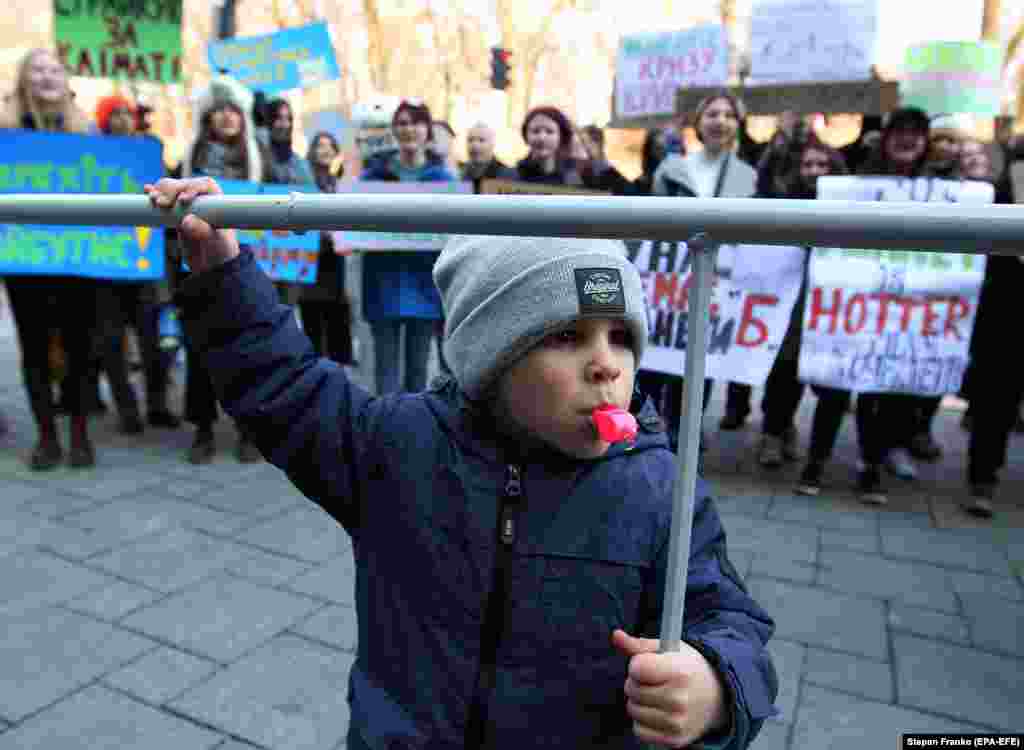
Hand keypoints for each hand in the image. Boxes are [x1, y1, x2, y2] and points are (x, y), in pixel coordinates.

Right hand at [145, 177, 239, 273]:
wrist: (210, 263)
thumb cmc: (220, 250)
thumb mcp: (216, 242)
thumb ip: (203, 231)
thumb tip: (186, 220)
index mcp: (216, 200)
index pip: (205, 185)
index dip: (192, 188)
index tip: (183, 200)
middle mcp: (200, 198)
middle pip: (183, 184)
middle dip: (171, 190)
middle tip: (162, 203)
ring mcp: (185, 203)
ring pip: (170, 189)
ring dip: (160, 191)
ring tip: (153, 199)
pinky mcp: (173, 211)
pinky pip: (162, 199)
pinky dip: (154, 194)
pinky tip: (147, 191)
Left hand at [612, 629, 728, 747]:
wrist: (716, 696)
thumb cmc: (686, 667)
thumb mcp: (669, 649)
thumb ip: (639, 645)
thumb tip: (616, 636)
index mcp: (680, 672)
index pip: (636, 668)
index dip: (638, 664)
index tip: (650, 664)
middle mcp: (679, 700)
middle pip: (631, 688)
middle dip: (637, 682)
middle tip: (656, 680)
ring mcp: (676, 723)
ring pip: (632, 709)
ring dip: (638, 701)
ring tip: (658, 694)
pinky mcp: (674, 740)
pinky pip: (638, 729)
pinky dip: (643, 720)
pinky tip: (658, 711)